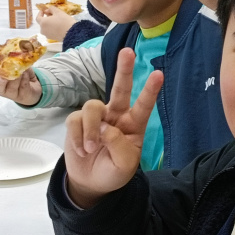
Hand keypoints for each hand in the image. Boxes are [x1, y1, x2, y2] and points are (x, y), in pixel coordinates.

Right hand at [0, 55, 42, 105]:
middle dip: (4, 75)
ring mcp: (9, 93)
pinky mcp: (20, 96)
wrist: (32, 89)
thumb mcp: (14, 64)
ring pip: (12, 84)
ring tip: (23, 69)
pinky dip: (25, 78)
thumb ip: (10, 56)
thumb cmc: (20, 75)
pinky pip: (22, 85)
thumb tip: (8, 42)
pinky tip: (27, 74)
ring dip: (18, 74)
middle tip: (10, 67)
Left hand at [36, 5, 76, 42]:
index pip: (38, 17)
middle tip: (53, 15)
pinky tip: (58, 26)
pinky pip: (50, 32)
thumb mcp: (58, 12)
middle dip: (46, 18)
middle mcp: (43, 30)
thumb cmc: (64, 21)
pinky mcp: (52, 38)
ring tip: (56, 21)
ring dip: (49, 23)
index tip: (44, 10)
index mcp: (43, 23)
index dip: (40, 13)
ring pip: (46, 28)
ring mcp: (47, 35)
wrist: (72, 34)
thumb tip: (46, 11)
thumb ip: (51, 9)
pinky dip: (52, 28)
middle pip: (42, 23)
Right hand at [64, 48, 162, 207]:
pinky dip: (77, 137)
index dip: (150, 91)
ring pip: (92, 107)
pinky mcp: (77, 122)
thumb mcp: (124, 166)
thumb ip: (118, 146)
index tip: (159, 74)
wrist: (91, 183)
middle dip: (124, 70)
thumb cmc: (113, 172)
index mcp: (134, 125)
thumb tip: (103, 126)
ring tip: (90, 148)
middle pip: (120, 88)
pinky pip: (75, 120)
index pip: (144, 106)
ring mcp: (97, 117)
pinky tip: (81, 150)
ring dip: (90, 129)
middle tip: (127, 52)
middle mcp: (116, 116)